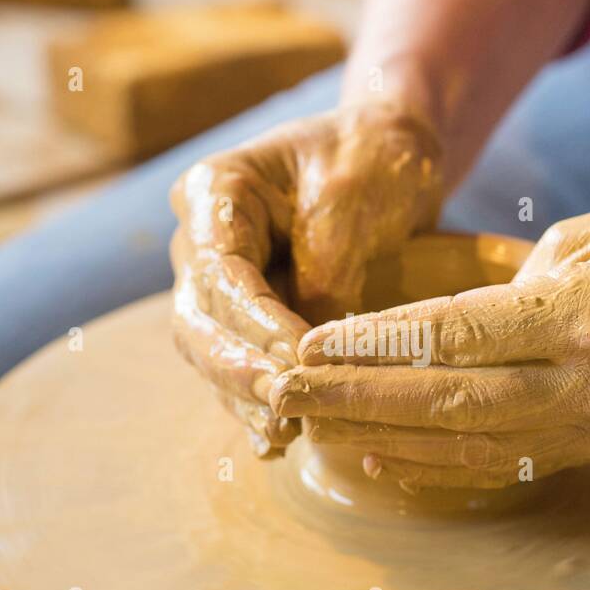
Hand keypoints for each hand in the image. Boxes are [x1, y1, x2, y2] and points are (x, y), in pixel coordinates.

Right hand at [169, 101, 441, 456]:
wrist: (391, 149)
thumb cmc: (372, 158)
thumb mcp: (353, 201)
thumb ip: (324, 271)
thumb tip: (307, 356)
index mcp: (214, 192)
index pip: (220, 273)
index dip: (254, 326)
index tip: (297, 363)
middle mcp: (202, 240)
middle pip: (199, 320)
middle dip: (238, 370)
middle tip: (284, 408)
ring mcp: (220, 280)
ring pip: (213, 351)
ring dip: (246, 396)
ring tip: (285, 433)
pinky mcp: (249, 313)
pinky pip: (242, 363)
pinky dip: (257, 400)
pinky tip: (277, 440)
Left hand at [272, 193, 589, 488]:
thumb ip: (512, 289)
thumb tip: (427, 334)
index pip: (460, 334)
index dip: (375, 344)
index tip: (305, 341)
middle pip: (450, 402)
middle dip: (355, 400)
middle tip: (281, 391)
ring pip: (469, 445)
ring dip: (380, 438)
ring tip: (311, 424)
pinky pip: (502, 464)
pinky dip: (431, 464)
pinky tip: (375, 456)